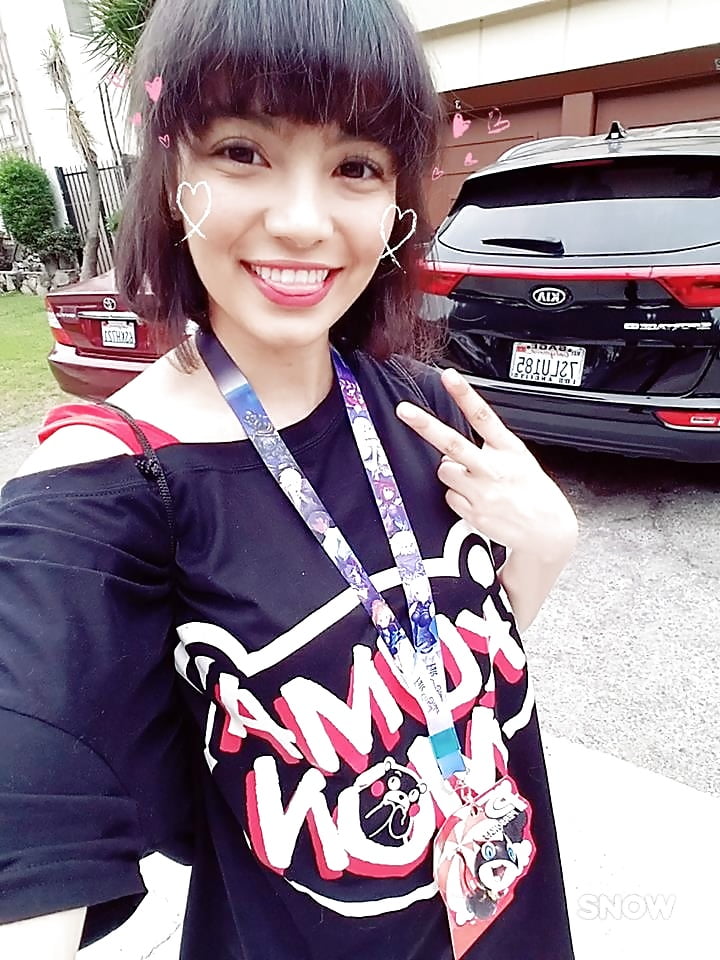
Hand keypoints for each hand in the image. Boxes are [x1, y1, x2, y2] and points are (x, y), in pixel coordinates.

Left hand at [395, 368, 577, 559]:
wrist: (546, 531)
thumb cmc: (533, 492)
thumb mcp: (520, 459)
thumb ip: (490, 448)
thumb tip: (452, 450)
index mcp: (509, 449)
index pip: (483, 416)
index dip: (464, 394)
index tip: (448, 376)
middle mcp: (494, 468)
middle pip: (452, 443)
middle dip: (425, 425)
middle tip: (404, 410)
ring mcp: (482, 491)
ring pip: (444, 470)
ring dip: (452, 472)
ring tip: (475, 482)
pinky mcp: (473, 512)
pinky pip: (449, 496)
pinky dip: (458, 496)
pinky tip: (478, 500)